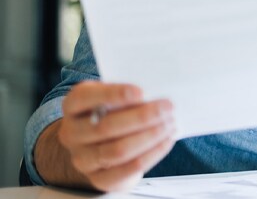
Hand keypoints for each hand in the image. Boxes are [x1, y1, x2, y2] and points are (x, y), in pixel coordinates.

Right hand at [57, 81, 175, 190]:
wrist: (100, 146)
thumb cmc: (112, 113)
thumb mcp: (113, 97)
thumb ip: (127, 93)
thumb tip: (155, 93)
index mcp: (72, 106)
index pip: (84, 98)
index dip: (113, 94)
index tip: (140, 92)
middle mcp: (71, 133)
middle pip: (106, 126)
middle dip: (142, 117)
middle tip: (167, 107)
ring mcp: (82, 159)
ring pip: (118, 150)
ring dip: (149, 136)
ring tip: (170, 124)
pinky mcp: (99, 178)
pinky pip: (127, 169)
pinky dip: (151, 154)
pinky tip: (166, 141)